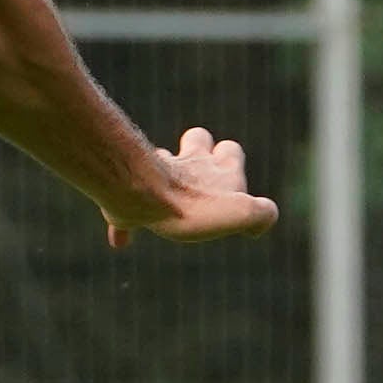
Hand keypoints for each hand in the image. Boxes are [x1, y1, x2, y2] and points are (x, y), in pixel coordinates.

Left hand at [107, 127, 278, 249]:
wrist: (139, 196)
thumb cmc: (191, 206)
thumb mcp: (242, 213)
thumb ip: (263, 214)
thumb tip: (262, 222)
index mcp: (215, 169)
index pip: (231, 151)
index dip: (232, 163)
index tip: (235, 193)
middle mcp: (186, 165)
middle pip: (196, 142)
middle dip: (198, 151)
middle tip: (199, 177)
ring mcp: (153, 175)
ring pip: (158, 164)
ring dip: (162, 176)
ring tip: (162, 203)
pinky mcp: (125, 194)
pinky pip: (122, 207)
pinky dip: (122, 223)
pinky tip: (120, 240)